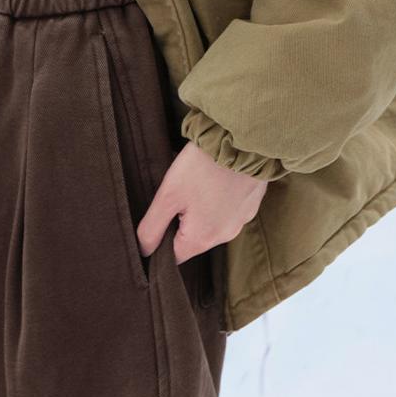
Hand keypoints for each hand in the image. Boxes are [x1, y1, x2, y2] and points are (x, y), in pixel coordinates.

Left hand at [137, 139, 267, 264]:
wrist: (243, 139)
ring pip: (211, 224)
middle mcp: (224, 237)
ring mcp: (241, 221)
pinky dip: (219, 200)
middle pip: (193, 240)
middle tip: (178, 194)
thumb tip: (144, 252)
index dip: (161, 242)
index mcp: (201, 240)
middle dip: (181, 223)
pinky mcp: (250, 205)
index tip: (159, 218)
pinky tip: (215, 181)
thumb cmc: (203, 166)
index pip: (173, 257)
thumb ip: (151, 228)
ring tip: (198, 184)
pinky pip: (228, 211)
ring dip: (201, 211)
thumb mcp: (168, 196)